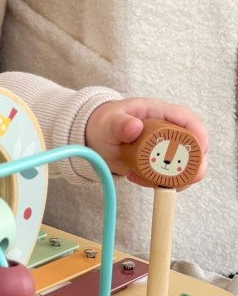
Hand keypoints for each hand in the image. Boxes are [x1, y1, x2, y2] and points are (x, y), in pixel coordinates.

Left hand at [85, 98, 207, 184]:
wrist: (96, 138)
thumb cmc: (105, 124)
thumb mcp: (108, 123)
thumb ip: (119, 124)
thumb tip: (135, 127)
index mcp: (160, 113)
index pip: (188, 120)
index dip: (199, 136)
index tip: (200, 152)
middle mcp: (168, 130)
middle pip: (194, 146)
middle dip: (195, 165)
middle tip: (183, 180)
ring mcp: (165, 148)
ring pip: (184, 164)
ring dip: (175, 178)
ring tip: (148, 181)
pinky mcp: (158, 163)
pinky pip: (168, 176)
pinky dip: (157, 182)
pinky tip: (135, 178)